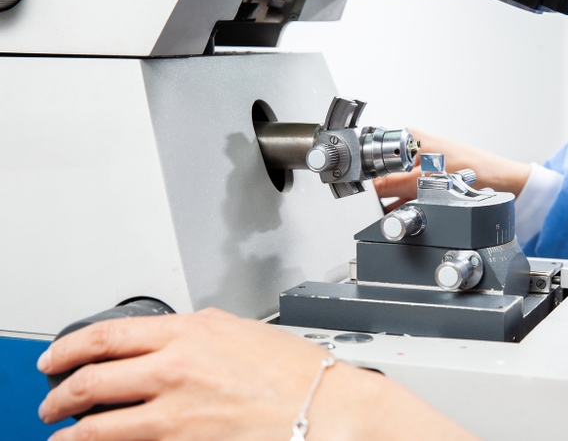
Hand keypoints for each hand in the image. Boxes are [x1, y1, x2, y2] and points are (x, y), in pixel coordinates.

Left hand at [38, 309, 476, 440]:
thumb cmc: (296, 371)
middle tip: (51, 397)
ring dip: (71, 424)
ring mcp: (177, 404)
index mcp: (193, 328)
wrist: (324, 405)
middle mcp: (177, 361)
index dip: (72, 346)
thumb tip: (170, 339)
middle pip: (94, 372)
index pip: (110, 332)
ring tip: (62, 428)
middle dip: (61, 388)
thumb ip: (199, 332)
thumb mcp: (242, 331)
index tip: (59, 355)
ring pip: (99, 416)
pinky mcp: (182, 438)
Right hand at [374, 129, 530, 210]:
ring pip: (395, 182)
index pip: (376, 154)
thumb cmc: (475, 170)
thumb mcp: (424, 180)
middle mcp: (413, 147)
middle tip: (371, 205)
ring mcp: (421, 163)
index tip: (360, 191)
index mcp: (409, 137)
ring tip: (386, 210)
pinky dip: (403, 201)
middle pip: (383, 170)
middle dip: (379, 189)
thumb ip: (392, 185)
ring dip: (391, 197)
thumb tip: (368, 190)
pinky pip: (408, 190)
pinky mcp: (429, 178)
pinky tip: (399, 212)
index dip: (366, 173)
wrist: (502, 183)